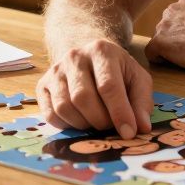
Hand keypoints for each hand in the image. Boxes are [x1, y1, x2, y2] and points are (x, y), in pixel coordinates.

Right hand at [36, 38, 152, 138]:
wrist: (90, 57)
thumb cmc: (117, 71)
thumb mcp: (137, 79)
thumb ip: (142, 102)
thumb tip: (141, 128)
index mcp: (102, 51)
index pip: (108, 86)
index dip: (119, 113)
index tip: (129, 133)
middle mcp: (75, 57)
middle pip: (83, 98)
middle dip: (100, 120)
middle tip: (110, 126)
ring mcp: (55, 70)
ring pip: (64, 107)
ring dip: (83, 124)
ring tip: (96, 122)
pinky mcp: (42, 85)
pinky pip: (50, 114)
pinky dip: (66, 125)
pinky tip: (80, 120)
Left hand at [145, 0, 184, 71]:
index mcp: (184, 1)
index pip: (175, 17)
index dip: (182, 31)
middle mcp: (170, 10)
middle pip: (165, 28)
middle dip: (173, 39)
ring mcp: (163, 26)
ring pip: (158, 41)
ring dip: (168, 49)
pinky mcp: (158, 42)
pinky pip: (151, 53)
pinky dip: (160, 59)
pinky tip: (174, 62)